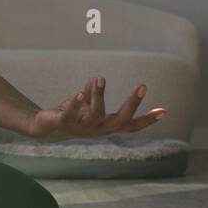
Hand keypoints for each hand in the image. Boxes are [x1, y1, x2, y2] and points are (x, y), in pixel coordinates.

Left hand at [28, 77, 166, 142]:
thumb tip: (97, 79)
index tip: (164, 110)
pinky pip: (71, 114)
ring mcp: (82, 129)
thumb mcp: (85, 105)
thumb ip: (92, 94)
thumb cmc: (70, 117)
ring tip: (100, 78)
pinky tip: (78, 93)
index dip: (147, 120)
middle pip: (120, 120)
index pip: (130, 125)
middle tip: (143, 85)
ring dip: (99, 95)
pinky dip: (76, 103)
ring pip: (95, 114)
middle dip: (132, 103)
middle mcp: (97, 130)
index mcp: (105, 125)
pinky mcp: (64, 123)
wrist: (43, 129)